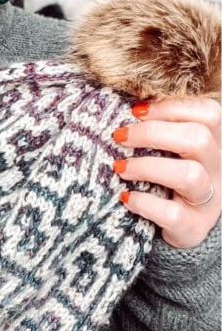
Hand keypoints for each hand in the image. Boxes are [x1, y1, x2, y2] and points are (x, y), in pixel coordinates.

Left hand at [113, 97, 220, 248]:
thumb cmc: (164, 176)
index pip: (208, 112)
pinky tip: (127, 197)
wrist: (175, 226)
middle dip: (154, 133)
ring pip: (191, 175)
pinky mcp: (193, 227)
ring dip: (148, 167)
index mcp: (212, 142)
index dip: (172, 107)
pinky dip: (146, 203)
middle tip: (120, 136)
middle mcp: (216, 168)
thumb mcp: (168, 149)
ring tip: (119, 168)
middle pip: (199, 138)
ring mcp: (208, 200)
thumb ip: (156, 126)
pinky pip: (173, 214)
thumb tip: (120, 103)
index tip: (136, 111)